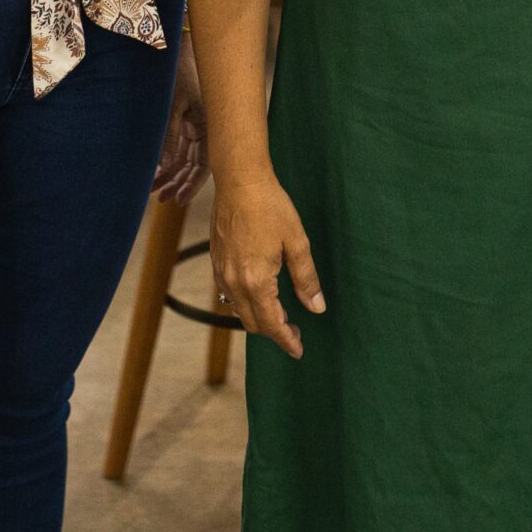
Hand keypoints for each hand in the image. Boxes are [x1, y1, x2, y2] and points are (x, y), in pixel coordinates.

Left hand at [151, 32, 208, 205]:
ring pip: (184, 158)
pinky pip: (177, 147)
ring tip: (155, 191)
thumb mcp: (172, 105)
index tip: (180, 200)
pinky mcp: (183, 120)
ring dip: (171, 174)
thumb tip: (163, 168)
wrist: (175, 47)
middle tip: (163, 199)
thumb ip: (168, 137)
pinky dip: (167, 160)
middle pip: (194, 165)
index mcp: (209, 124)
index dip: (193, 184)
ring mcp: (194, 125)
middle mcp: (204, 128)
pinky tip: (156, 173)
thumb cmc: (177, 72)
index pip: (205, 163)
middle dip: (179, 182)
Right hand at [211, 173, 324, 358]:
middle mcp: (233, 282)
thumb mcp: (296, 242)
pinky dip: (245, 303)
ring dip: (259, 318)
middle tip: (295, 331)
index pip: (271, 324)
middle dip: (274, 332)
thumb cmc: (270, 206)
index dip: (286, 340)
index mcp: (256, 281)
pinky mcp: (216, 262)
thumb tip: (316, 308)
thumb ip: (306, 279)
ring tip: (280, 315)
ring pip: (239, 311)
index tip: (298, 350)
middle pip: (252, 323)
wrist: (239, 180)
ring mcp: (221, 273)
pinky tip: (260, 294)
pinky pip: (229, 295)